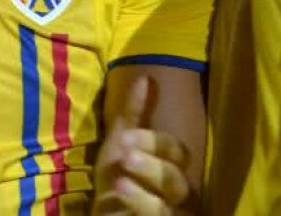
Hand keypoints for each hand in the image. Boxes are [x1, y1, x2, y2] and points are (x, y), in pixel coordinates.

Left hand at [93, 78, 193, 214]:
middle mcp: (177, 195)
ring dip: (142, 195)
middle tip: (124, 156)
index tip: (124, 138)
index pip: (177, 152)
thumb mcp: (121, 143)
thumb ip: (134, 114)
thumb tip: (145, 78)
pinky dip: (138, 209)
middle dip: (151, 167)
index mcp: (171, 168)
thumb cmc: (116, 177)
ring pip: (168, 208)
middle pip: (177, 181)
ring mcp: (168, 215)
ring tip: (119, 182)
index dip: (154, 143)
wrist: (102, 211)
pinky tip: (116, 200)